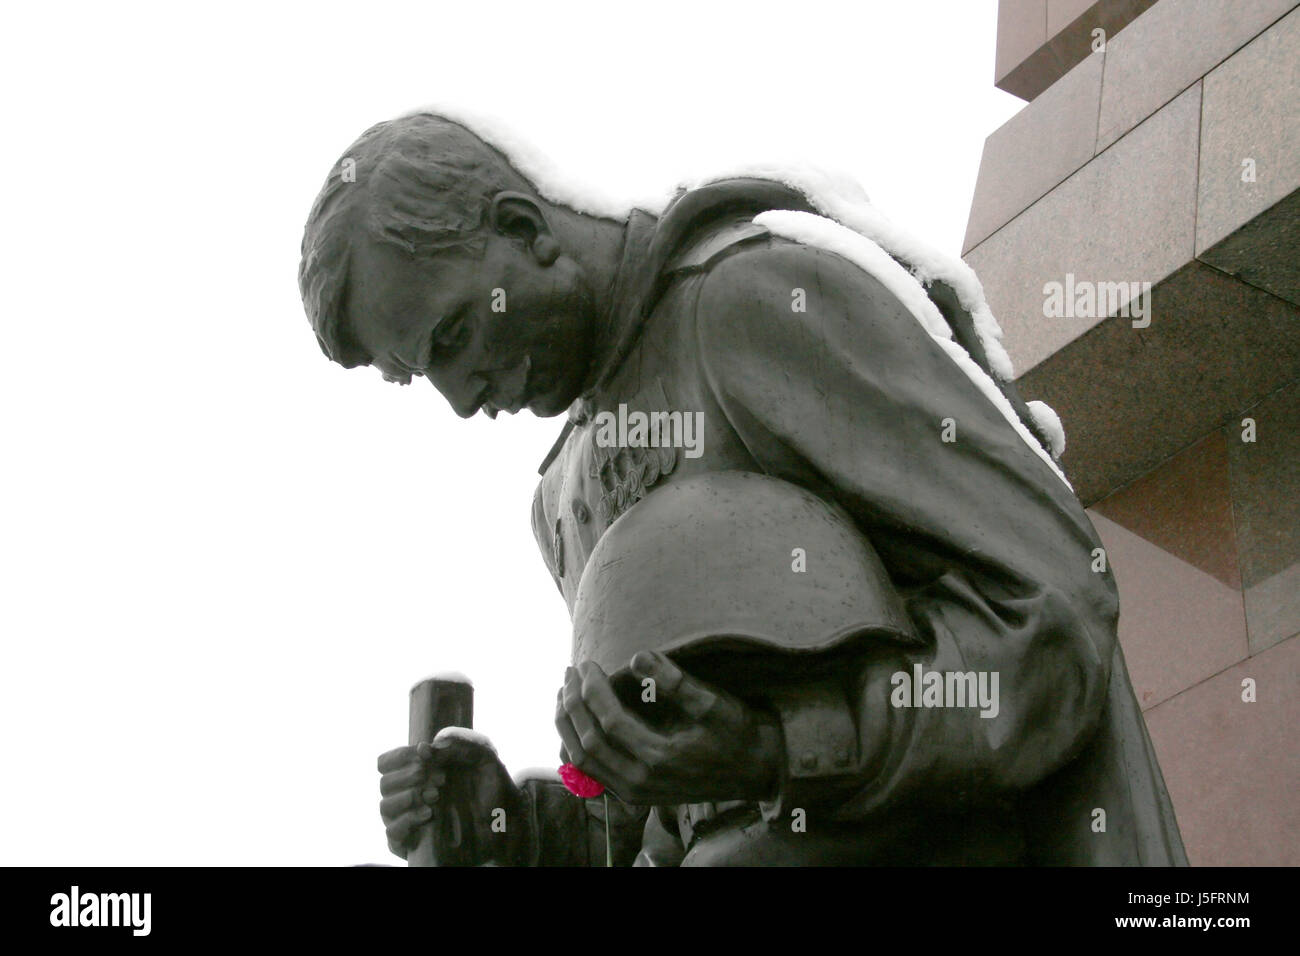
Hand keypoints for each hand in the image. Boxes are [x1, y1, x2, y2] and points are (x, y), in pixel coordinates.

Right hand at [377, 734, 525, 864]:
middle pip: (384, 783)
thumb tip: (428, 748)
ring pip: (384, 807)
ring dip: (407, 798)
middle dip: (409, 777)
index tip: (424, 755)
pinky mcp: (410, 844)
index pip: (386, 762)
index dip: (400, 756)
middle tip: (440, 779)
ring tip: (435, 796)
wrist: (507, 824)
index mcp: (417, 772)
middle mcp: (408, 795)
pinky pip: (391, 834)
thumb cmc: (493, 789)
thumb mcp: (483, 757)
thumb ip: (460, 743)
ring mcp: (407, 820)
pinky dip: (406, 821)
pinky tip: (429, 815)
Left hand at [555, 652, 782, 804]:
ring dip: (567, 725)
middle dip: (573, 703)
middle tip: (570, 672)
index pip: (609, 722)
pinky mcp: (632, 795)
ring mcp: (634, 793)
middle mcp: (640, 782)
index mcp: (659, 759)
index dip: (592, 690)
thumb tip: (638, 656)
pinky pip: (589, 775)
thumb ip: (676, 682)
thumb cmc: (735, 733)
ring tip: (563, 692)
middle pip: (588, 742)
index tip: (588, 664)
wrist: (753, 771)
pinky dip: (573, 748)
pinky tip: (571, 725)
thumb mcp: (713, 703)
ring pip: (582, 761)